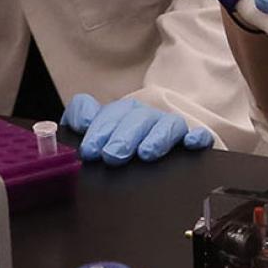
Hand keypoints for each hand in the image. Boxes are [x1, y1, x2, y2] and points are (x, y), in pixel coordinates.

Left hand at [61, 94, 213, 164]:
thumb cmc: (125, 146)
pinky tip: (191, 143)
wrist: (162, 146)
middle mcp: (143, 117)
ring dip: (155, 137)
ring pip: (165, 123)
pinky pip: (197, 135)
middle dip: (122, 135)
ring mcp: (167, 128)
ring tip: (145, 154)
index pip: (105, 112)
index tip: (89, 149)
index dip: (96, 126)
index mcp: (118, 116)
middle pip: (135, 117)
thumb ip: (81, 126)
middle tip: (111, 155)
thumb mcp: (98, 139)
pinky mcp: (191, 140)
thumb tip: (70, 124)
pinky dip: (195, 137)